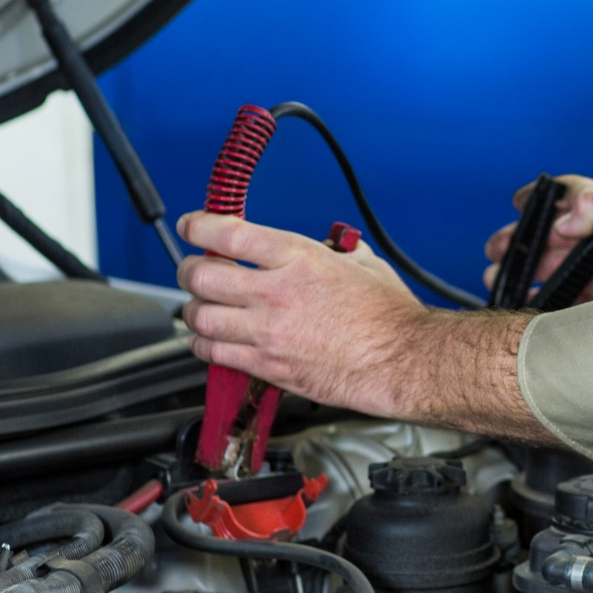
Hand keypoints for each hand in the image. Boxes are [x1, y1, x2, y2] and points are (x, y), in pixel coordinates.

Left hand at [176, 212, 550, 440]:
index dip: (199, 226)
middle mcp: (277, 293)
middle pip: (202, 276)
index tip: (191, 225)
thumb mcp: (362, 263)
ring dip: (194, 309)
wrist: (402, 360)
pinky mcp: (269, 366)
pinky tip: (213, 340)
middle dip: (190, 270)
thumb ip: (334, 250)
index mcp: (299, 259)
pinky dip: (205, 345)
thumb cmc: (390, 316)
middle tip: (194, 269)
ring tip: (201, 306)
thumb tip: (327, 244)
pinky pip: (215, 354)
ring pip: (200, 318)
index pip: (229, 234)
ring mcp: (269, 333)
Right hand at [484, 175, 592, 302]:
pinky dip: (538, 300)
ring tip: (498, 279)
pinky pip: (561, 299)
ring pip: (550, 268)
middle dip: (519, 242)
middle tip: (496, 251)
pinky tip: (522, 305)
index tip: (518, 202)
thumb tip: (568, 216)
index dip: (541, 197)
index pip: (570, 196)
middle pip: (550, 236)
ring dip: (523, 271)